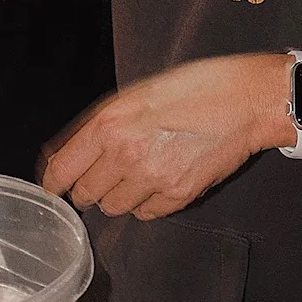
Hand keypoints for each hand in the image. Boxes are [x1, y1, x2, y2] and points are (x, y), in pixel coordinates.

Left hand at [40, 53, 294, 221]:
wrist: (246, 100)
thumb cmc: (195, 87)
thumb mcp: (136, 94)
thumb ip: (99, 124)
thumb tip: (63, 153)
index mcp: (110, 124)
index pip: (61, 171)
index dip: (55, 182)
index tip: (56, 186)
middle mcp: (126, 154)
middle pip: (86, 194)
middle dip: (91, 186)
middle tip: (107, 173)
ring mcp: (153, 179)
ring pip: (114, 207)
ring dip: (120, 195)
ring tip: (140, 173)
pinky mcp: (178, 195)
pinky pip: (146, 214)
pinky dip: (148, 203)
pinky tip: (162, 179)